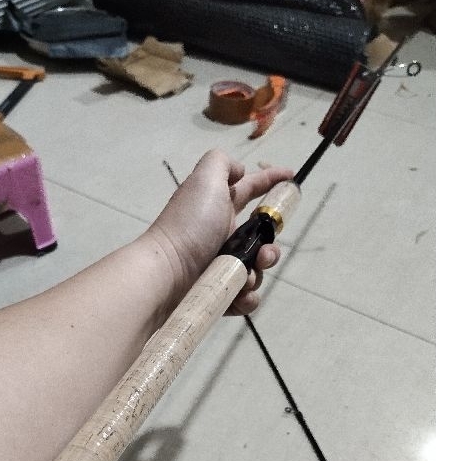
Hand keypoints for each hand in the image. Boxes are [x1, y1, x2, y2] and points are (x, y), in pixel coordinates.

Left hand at [147, 149, 293, 314]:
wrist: (167, 273)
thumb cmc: (189, 225)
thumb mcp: (205, 179)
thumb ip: (222, 163)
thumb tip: (240, 171)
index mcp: (219, 207)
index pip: (250, 189)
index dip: (272, 181)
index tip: (293, 178)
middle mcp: (220, 235)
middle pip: (261, 239)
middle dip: (271, 246)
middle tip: (264, 253)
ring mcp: (219, 265)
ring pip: (257, 269)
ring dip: (259, 272)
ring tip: (246, 276)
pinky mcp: (218, 292)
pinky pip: (245, 296)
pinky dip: (247, 296)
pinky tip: (239, 294)